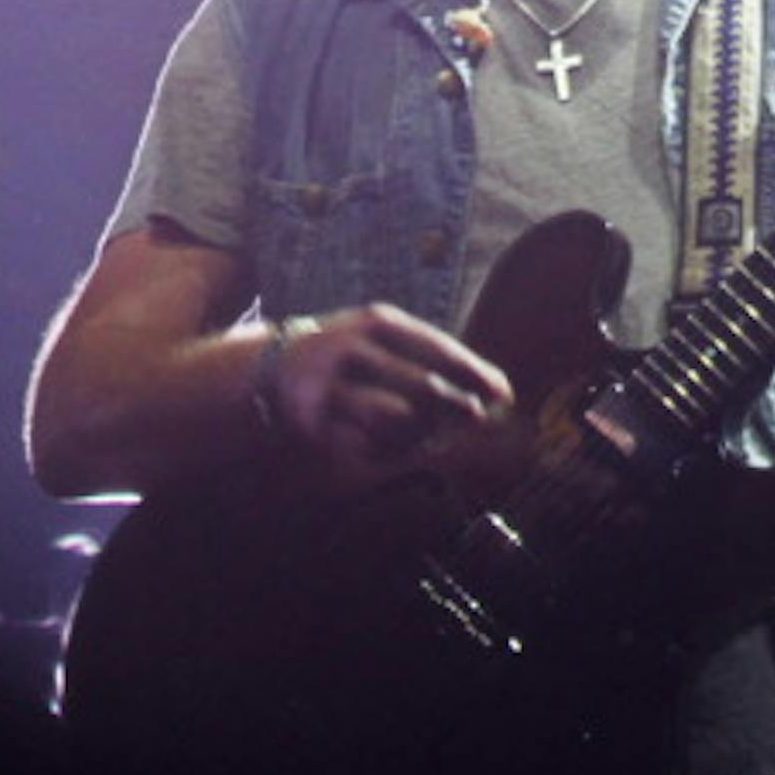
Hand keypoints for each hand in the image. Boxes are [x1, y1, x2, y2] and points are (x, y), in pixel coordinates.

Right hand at [262, 303, 512, 470]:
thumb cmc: (351, 355)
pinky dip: (390, 451)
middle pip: (422, 387)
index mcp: (376, 324)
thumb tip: (495, 391)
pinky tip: (396, 448)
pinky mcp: (313, 424)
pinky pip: (367, 445)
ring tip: (436, 435)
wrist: (270, 367)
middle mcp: (351, 351)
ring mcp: (329, 388)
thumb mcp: (384, 340)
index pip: (438, 349)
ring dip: (426, 432)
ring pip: (396, 420)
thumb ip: (432, 359)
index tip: (504, 394)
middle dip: (458, 407)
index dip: (475, 373)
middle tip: (479, 419)